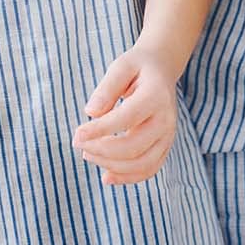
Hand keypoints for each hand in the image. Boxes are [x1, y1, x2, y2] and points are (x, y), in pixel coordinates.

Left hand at [71, 42, 180, 187]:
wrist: (162, 69)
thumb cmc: (137, 67)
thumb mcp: (121, 66)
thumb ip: (107, 88)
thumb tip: (91, 112)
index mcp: (156, 95)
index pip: (126, 119)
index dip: (99, 130)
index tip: (76, 135)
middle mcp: (166, 119)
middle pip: (133, 147)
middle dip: (101, 150)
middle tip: (78, 142)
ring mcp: (168, 136)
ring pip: (141, 164)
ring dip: (111, 166)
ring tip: (88, 154)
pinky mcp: (165, 147)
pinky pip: (148, 170)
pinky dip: (127, 177)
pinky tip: (106, 176)